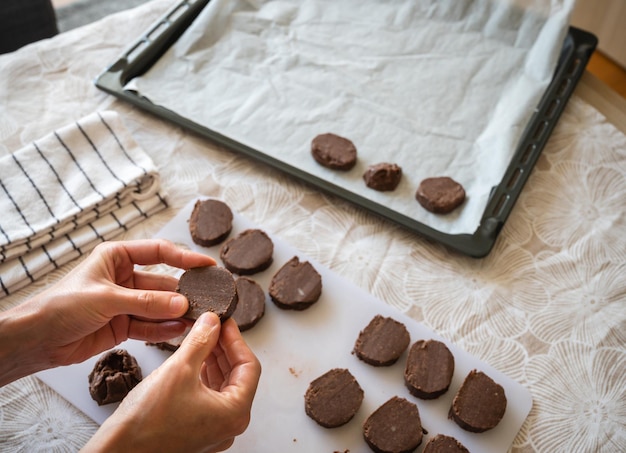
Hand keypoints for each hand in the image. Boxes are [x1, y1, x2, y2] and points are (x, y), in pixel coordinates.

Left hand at [0, 239, 214, 383]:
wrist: (38, 339)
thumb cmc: (62, 305)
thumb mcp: (107, 298)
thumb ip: (146, 302)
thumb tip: (181, 303)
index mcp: (118, 257)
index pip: (159, 252)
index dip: (185, 257)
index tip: (207, 264)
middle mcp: (125, 278)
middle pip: (163, 283)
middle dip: (183, 292)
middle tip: (208, 298)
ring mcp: (126, 302)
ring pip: (160, 306)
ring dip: (177, 312)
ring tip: (199, 318)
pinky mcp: (124, 325)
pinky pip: (151, 326)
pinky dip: (165, 329)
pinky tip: (181, 330)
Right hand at [83, 312, 261, 452]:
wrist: (118, 452)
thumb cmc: (147, 421)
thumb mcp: (179, 369)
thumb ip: (201, 340)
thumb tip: (213, 321)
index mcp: (235, 413)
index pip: (250, 367)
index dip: (236, 340)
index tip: (224, 323)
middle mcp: (229, 426)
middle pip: (238, 376)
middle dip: (224, 349)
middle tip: (212, 326)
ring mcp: (213, 431)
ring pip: (222, 387)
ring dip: (214, 361)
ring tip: (201, 339)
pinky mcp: (197, 432)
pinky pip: (209, 399)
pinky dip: (203, 377)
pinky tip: (192, 362)